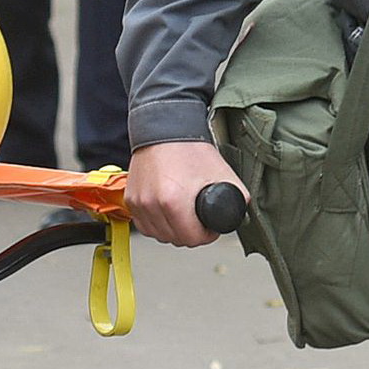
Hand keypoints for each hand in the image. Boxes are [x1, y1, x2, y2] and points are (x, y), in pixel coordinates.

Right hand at [127, 139, 242, 247]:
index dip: (207, 235)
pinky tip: (167, 214)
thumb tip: (237, 215)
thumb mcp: (222, 173)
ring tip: (183, 217)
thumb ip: (237, 197)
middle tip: (198, 221)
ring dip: (173, 232)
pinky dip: (157, 225)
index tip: (209, 228)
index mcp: (173, 201)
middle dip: (191, 234)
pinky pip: (145, 226)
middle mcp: (152, 204)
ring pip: (159, 235)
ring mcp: (139, 203)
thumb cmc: (189, 148)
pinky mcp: (131, 200)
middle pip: (176, 239)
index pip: (192, 238)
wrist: (164, 129)